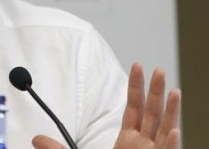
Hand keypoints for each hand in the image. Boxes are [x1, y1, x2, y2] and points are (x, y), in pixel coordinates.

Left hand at [31, 63, 180, 148]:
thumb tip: (35, 139)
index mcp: (129, 142)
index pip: (134, 108)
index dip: (135, 87)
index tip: (136, 66)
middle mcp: (144, 147)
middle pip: (152, 113)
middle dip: (154, 91)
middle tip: (156, 69)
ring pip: (164, 130)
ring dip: (170, 111)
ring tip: (173, 90)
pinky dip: (171, 144)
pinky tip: (173, 130)